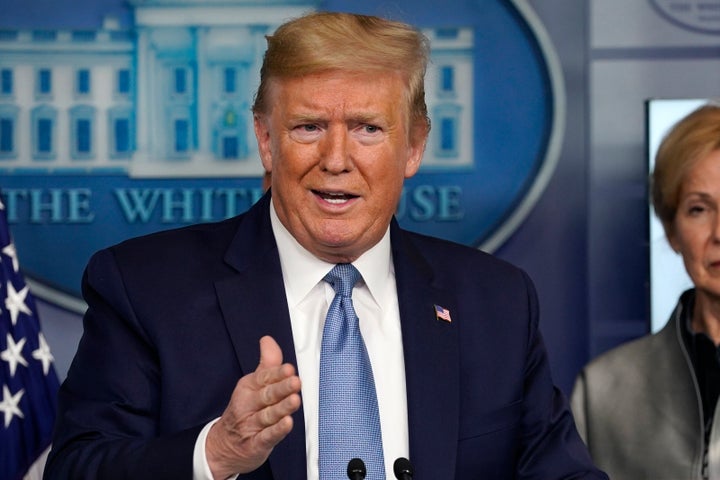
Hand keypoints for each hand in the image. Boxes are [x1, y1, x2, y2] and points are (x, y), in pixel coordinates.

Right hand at [206, 335, 301, 478]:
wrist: (223, 446)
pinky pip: (267, 437)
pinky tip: (287, 424)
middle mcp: (248, 405)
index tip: (289, 369)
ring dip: (282, 408)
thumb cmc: (245, 410)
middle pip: (267, 395)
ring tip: (295, 400)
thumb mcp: (253, 384)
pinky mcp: (256, 444)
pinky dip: (277, 431)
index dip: (277, 374)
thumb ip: (267, 363)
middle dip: (282, 388)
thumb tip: (268, 340)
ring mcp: (251, 425)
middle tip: (295, 382)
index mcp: (248, 387)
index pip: (264, 378)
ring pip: (269, 415)